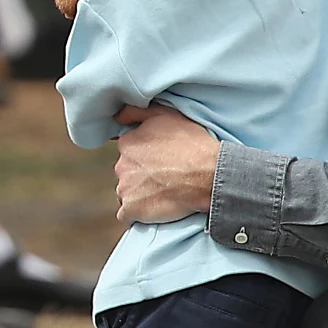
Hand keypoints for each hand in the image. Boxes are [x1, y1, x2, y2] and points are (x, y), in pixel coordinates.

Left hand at [113, 105, 219, 224]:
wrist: (208, 174)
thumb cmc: (193, 143)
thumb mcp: (166, 114)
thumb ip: (136, 113)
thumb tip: (118, 118)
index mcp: (127, 143)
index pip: (128, 152)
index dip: (144, 158)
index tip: (160, 162)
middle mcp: (121, 165)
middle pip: (126, 173)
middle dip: (140, 176)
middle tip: (163, 178)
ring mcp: (125, 188)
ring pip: (126, 192)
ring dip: (139, 194)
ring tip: (162, 193)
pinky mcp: (131, 209)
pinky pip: (126, 214)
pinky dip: (137, 213)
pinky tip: (153, 208)